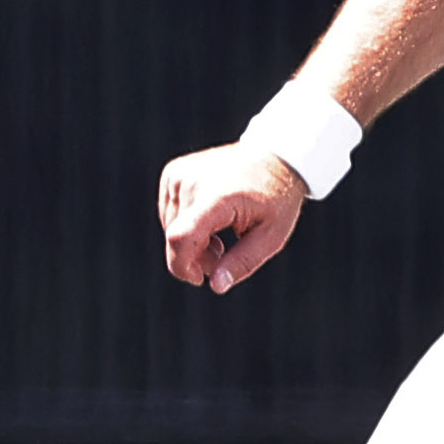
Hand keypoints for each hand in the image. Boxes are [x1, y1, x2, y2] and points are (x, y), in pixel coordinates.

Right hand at [160, 144, 307, 293]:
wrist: (273, 158)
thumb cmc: (275, 198)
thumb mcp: (271, 237)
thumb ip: (242, 263)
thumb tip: (215, 285)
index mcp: (218, 196)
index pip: (181, 236)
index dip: (182, 266)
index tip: (200, 277)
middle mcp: (193, 181)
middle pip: (176, 238)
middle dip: (195, 257)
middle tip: (223, 256)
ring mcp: (180, 174)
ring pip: (169, 228)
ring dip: (191, 243)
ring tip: (219, 239)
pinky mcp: (173, 173)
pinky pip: (168, 213)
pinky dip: (185, 225)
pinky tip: (209, 222)